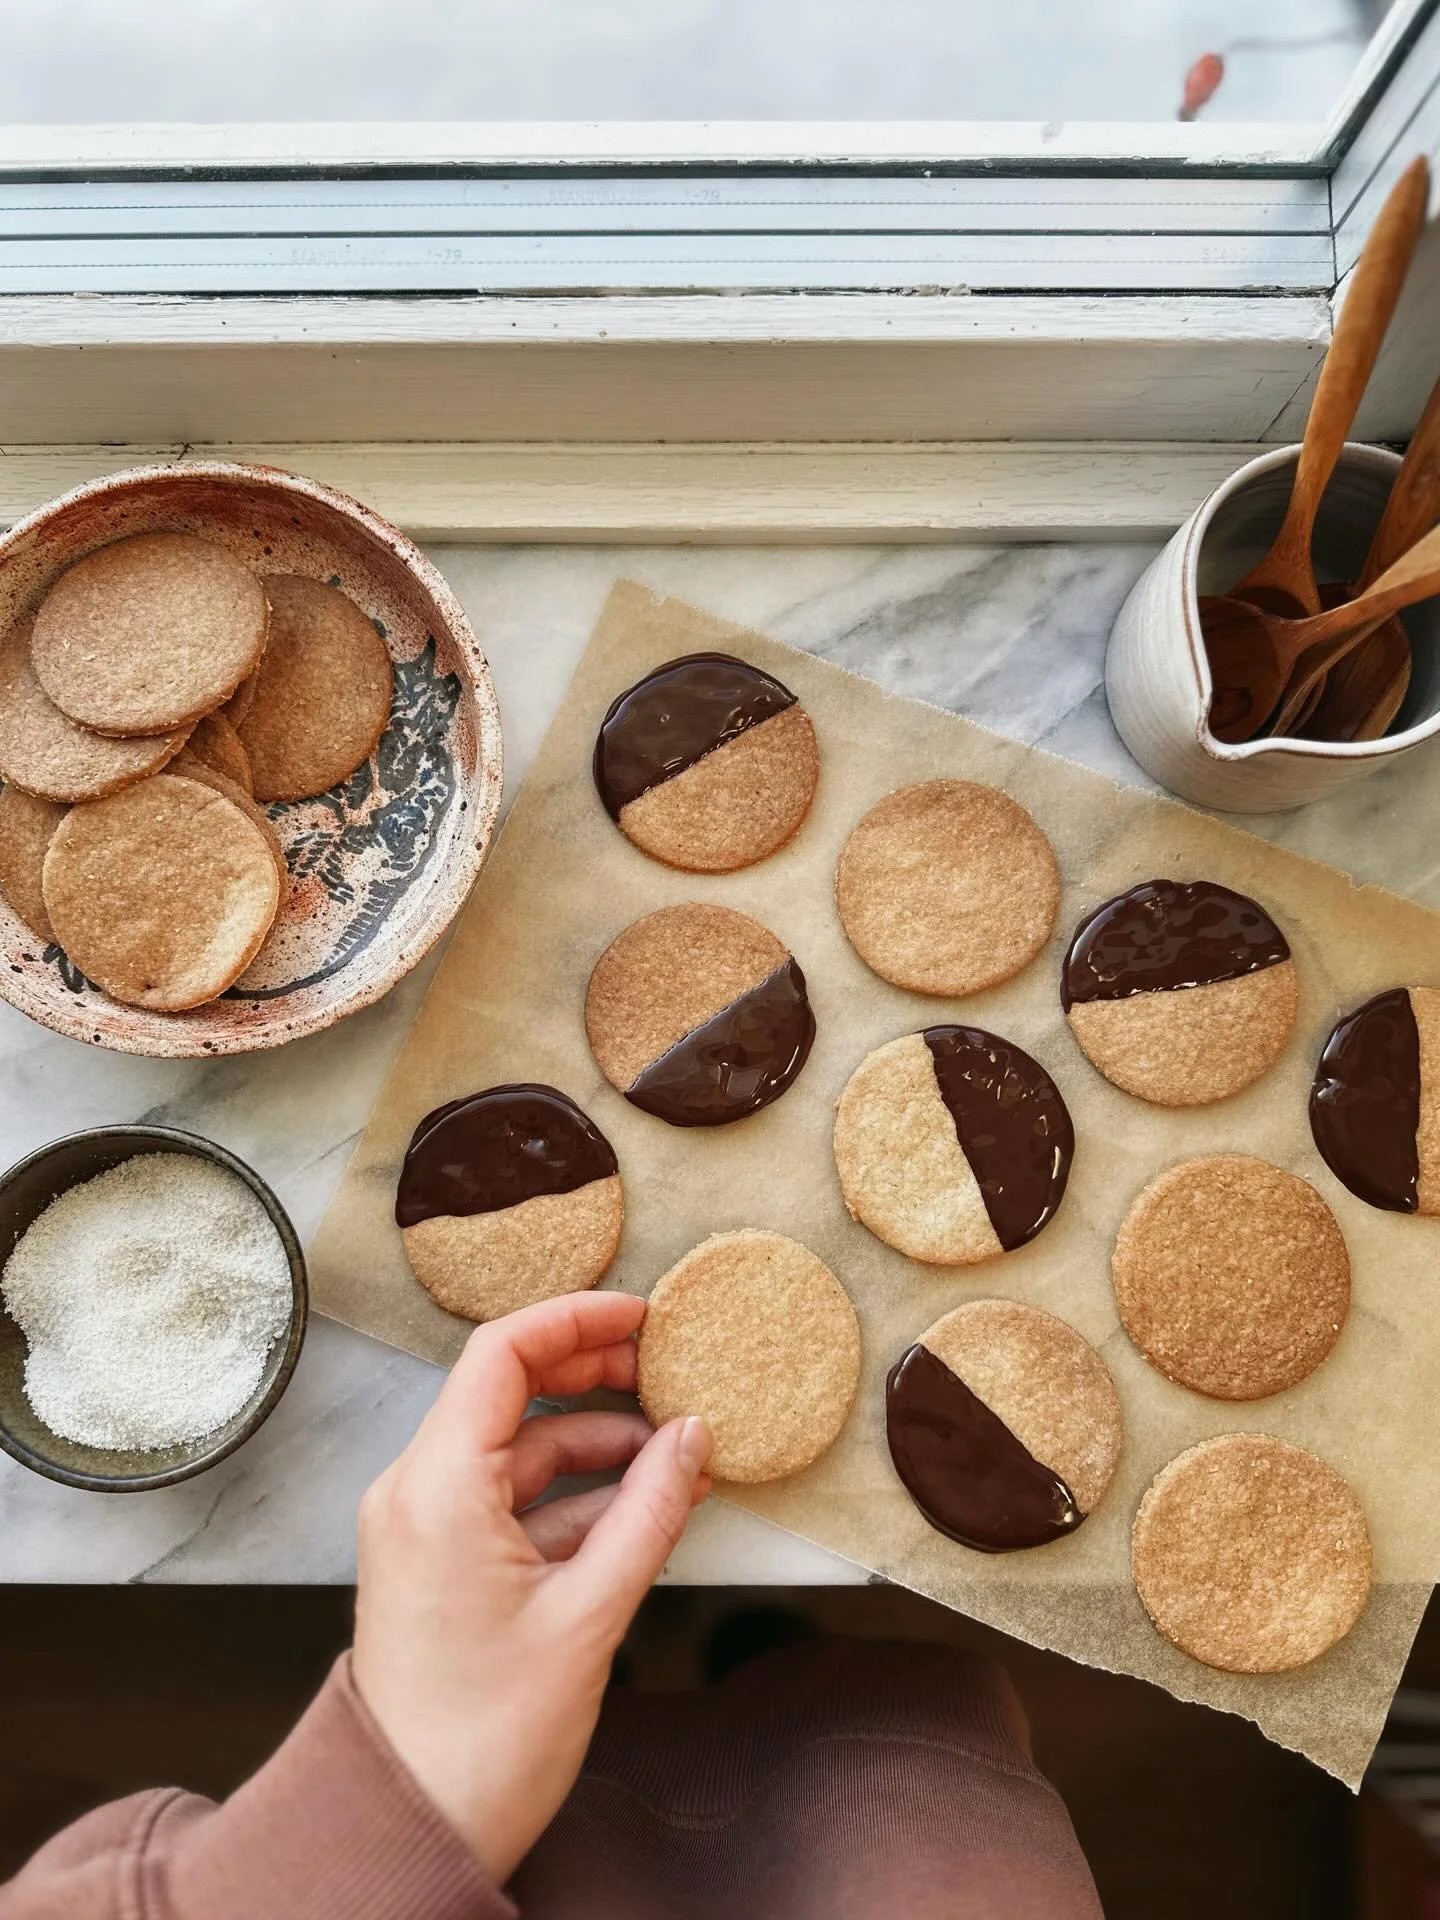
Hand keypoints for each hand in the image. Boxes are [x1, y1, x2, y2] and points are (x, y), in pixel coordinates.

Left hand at [352, 1291, 711, 1883]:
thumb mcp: (589, 1617)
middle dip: (595, 1372)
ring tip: (680, 1448)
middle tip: (670, 1368)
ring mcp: (427, 1525)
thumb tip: (693, 1435)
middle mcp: (417, 1491)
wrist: (411, 1828)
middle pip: (508, 1390)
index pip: (502, 1354)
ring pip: (519, 1447)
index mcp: (436, 1487)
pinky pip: (513, 1497)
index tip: (644, 1314)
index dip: (576, 1318)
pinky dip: (577, 1491)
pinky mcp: (443, 1560)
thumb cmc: (482, 1741)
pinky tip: (645, 1499)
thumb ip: (650, 1513)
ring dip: (598, 1441)